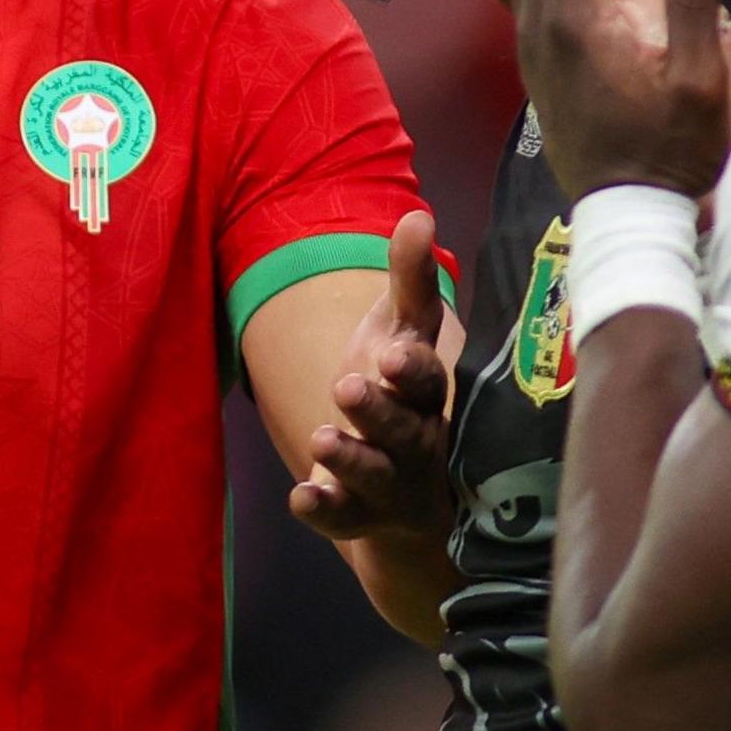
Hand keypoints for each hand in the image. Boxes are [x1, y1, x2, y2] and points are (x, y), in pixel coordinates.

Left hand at [294, 210, 451, 546]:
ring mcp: (392, 481)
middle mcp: (418, 439)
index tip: (395, 355)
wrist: (411, 484)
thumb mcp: (403, 332)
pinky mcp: (360, 514)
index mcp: (427, 392)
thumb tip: (418, 213)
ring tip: (322, 438)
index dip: (414, 369)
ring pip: (376, 474)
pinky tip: (301, 497)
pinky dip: (324, 509)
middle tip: (348, 388)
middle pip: (403, 427)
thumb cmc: (403, 390)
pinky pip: (344, 517)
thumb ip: (410, 281)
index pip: (429, 379)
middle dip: (379, 410)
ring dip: (350, 458)